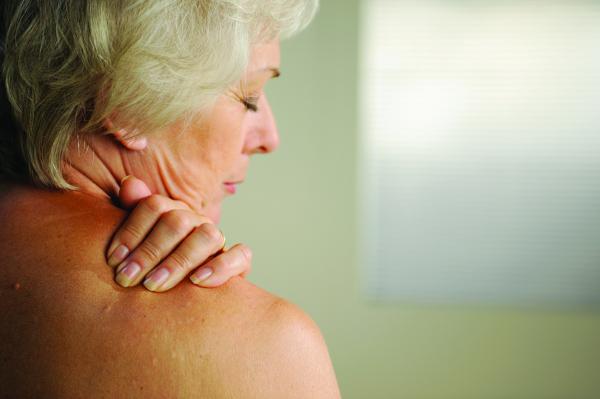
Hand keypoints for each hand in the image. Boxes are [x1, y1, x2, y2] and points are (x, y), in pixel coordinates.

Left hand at [105, 176, 251, 291]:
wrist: (188, 298)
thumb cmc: (153, 270)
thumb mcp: (138, 245)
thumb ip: (132, 214)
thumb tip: (129, 184)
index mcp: (172, 211)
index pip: (154, 206)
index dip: (132, 231)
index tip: (114, 260)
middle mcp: (197, 221)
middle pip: (177, 222)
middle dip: (149, 251)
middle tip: (127, 278)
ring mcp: (219, 240)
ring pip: (208, 235)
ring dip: (179, 261)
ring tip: (155, 285)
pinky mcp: (239, 262)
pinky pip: (240, 255)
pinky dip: (221, 266)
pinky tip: (197, 281)